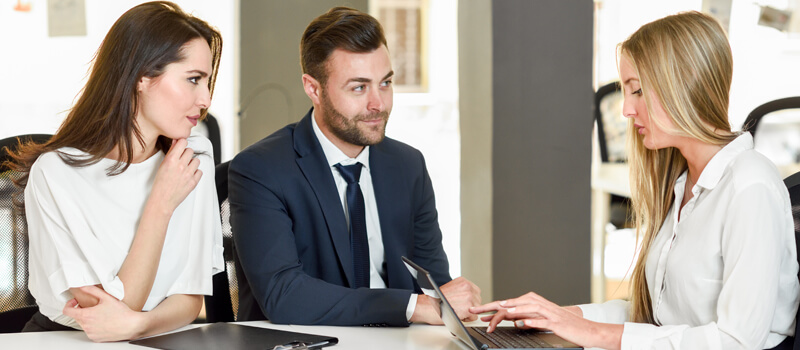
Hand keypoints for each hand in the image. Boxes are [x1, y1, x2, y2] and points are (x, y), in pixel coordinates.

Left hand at [62, 285, 144, 341]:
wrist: (131, 325)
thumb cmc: (121, 313)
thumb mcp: (107, 297)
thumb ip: (92, 290)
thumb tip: (83, 287)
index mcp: (86, 316)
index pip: (67, 311)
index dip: (69, 304)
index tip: (76, 302)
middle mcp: (86, 326)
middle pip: (76, 317)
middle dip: (81, 310)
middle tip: (92, 306)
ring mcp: (90, 333)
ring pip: (83, 324)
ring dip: (88, 318)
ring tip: (101, 314)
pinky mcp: (95, 338)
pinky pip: (90, 331)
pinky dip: (94, 326)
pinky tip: (103, 322)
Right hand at [150, 138, 201, 213]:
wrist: (162, 200)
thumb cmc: (160, 184)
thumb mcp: (162, 165)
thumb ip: (171, 152)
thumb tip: (176, 141)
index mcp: (171, 160)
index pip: (183, 142)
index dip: (182, 143)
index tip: (181, 146)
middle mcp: (180, 166)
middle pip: (190, 151)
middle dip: (186, 154)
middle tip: (182, 160)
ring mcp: (188, 174)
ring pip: (197, 160)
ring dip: (192, 163)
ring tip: (186, 168)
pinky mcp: (193, 182)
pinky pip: (200, 171)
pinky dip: (196, 173)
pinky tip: (189, 175)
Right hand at [410, 277, 480, 323]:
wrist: (427, 306)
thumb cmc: (436, 299)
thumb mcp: (451, 288)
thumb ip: (461, 290)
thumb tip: (470, 297)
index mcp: (463, 281)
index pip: (475, 291)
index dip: (470, 299)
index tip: (463, 302)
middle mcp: (467, 287)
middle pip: (478, 299)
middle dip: (471, 305)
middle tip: (459, 308)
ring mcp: (469, 297)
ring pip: (476, 309)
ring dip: (469, 312)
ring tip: (457, 311)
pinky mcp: (468, 308)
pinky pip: (474, 317)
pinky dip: (467, 319)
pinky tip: (458, 316)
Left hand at [470, 292, 621, 349]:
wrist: (588, 330)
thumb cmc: (566, 326)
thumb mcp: (544, 322)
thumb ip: (529, 319)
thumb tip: (514, 321)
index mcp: (537, 305)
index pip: (512, 303)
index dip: (494, 306)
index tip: (479, 311)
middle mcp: (542, 305)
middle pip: (516, 302)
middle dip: (497, 305)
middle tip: (480, 309)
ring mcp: (550, 313)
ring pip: (529, 307)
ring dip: (515, 308)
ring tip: (502, 310)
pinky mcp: (557, 322)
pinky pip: (543, 320)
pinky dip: (532, 321)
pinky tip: (523, 323)